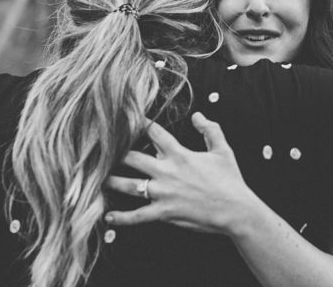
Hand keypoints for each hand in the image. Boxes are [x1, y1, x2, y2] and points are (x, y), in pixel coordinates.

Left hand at [104, 112, 262, 234]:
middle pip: (132, 157)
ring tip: (97, 179)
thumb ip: (210, 129)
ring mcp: (163, 193)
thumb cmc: (230, 180)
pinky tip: (108, 217)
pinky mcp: (164, 213)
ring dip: (111, 182)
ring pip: (129, 185)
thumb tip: (197, 115)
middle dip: (115, 152)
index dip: (138, 123)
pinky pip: (137, 216)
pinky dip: (122, 218)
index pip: (154, 133)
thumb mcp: (223, 150)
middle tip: (99, 148)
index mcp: (180, 154)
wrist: (236, 210)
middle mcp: (167, 171)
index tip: (124, 117)